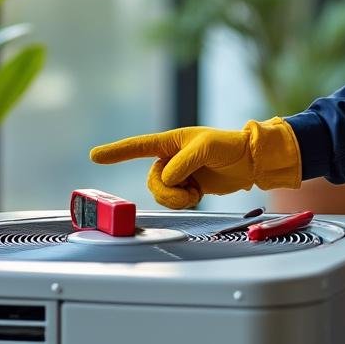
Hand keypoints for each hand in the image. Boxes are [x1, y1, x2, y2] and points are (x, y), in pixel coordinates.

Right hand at [90, 118, 300, 208]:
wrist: (249, 162)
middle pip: (151, 180)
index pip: (139, 146)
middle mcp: (170, 158)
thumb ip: (184, 162)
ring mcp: (177, 174)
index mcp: (171, 141)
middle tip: (188, 191)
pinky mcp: (186, 187)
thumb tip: (167, 177)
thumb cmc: (230, 145)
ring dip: (176, 198)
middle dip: (166, 191)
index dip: (117, 151)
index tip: (95, 155)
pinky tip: (198, 194)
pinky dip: (184, 202)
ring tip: (195, 192)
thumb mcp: (207, 148)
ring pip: (160, 194)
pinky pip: (173, 201)